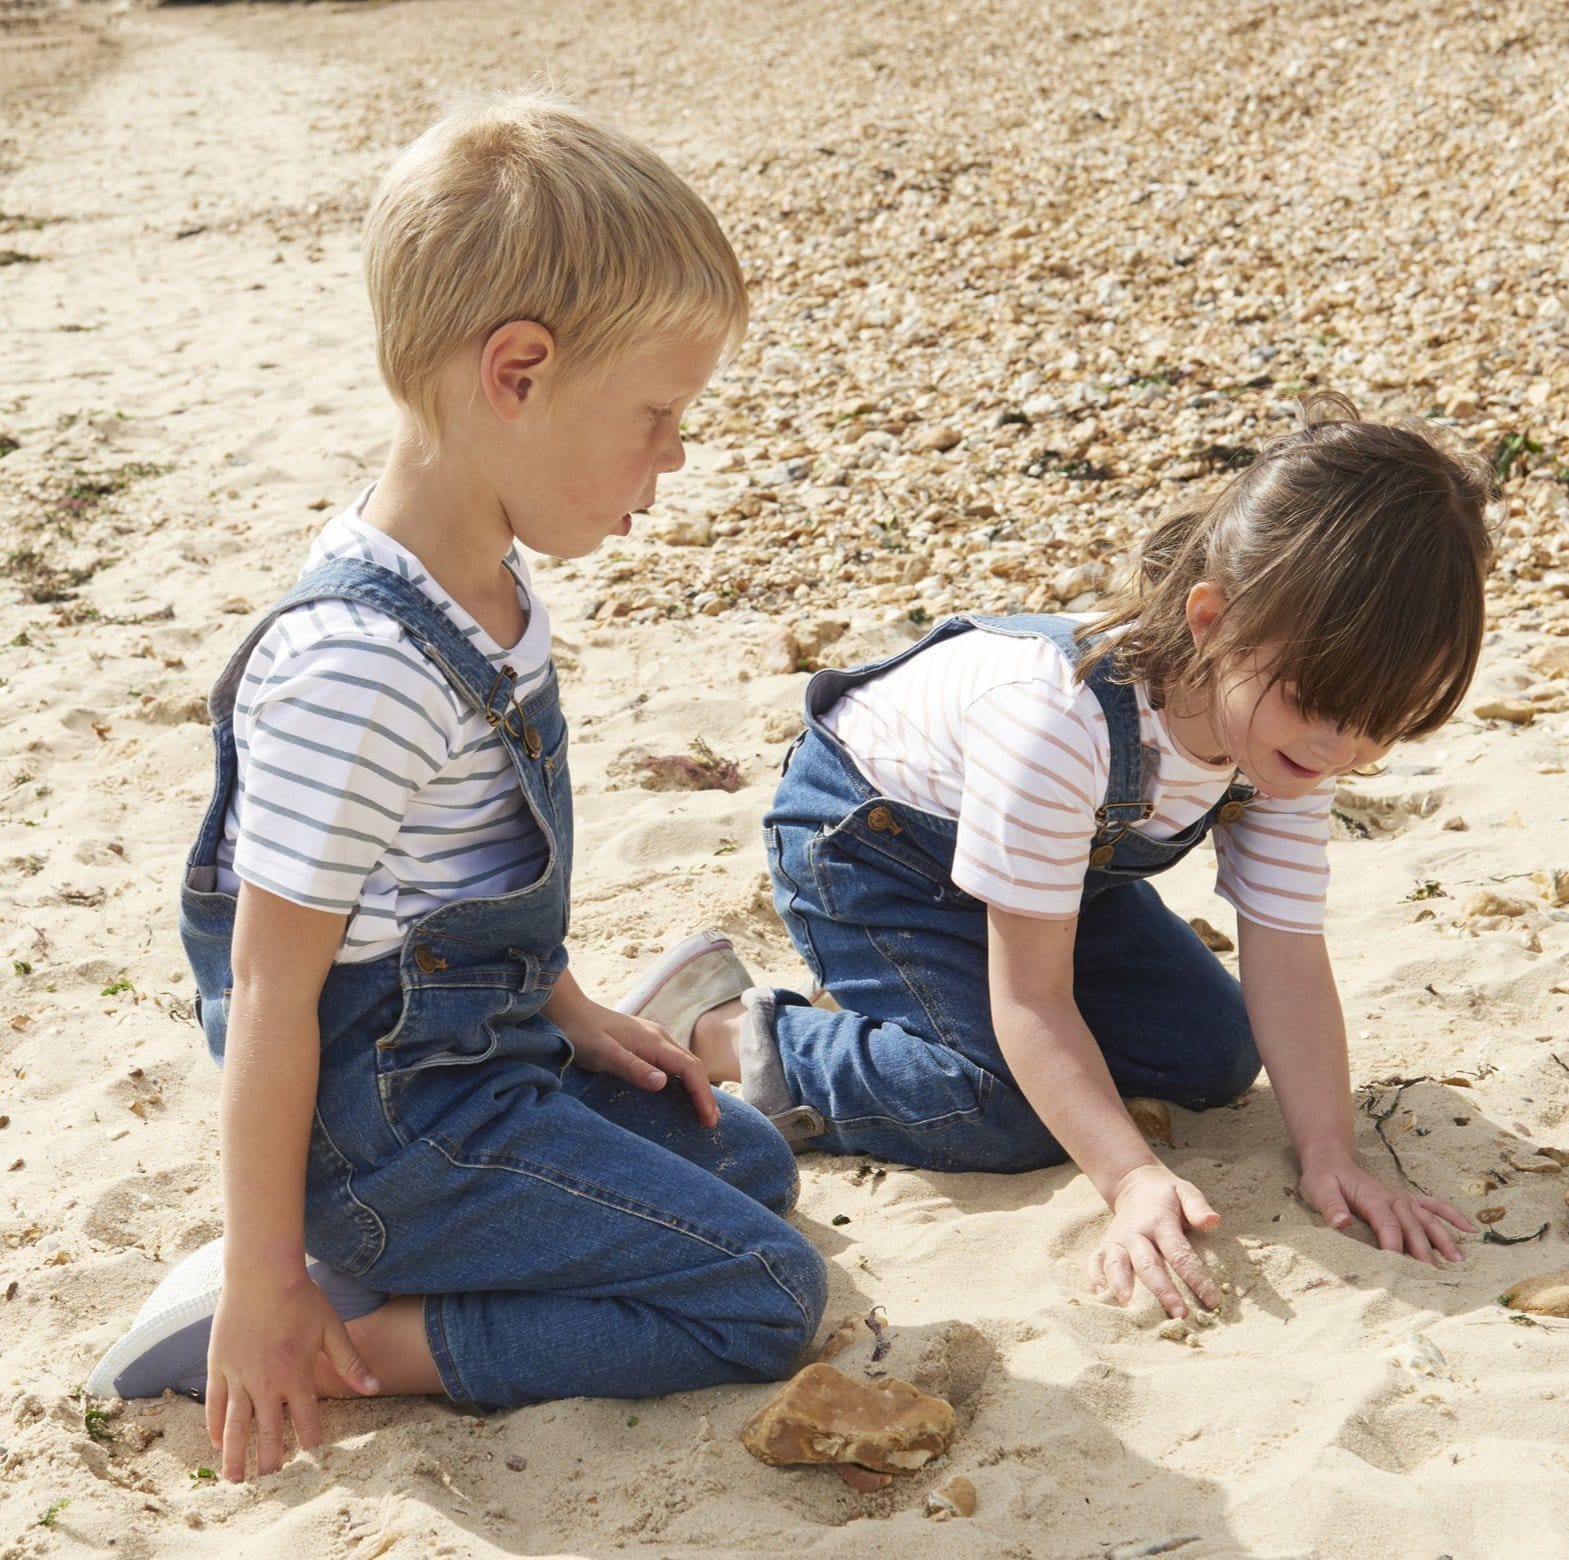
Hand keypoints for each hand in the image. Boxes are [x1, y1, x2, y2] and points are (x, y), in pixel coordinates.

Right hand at [206, 1271, 377, 1481]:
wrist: (262, 1274)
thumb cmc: (301, 1298)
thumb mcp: (332, 1328)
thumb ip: (351, 1362)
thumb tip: (375, 1388)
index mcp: (297, 1374)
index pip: (306, 1419)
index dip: (311, 1440)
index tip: (312, 1457)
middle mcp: (266, 1382)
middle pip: (268, 1431)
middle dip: (269, 1459)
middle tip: (270, 1482)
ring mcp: (239, 1376)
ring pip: (236, 1425)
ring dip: (235, 1455)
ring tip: (234, 1481)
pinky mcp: (219, 1366)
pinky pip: (215, 1404)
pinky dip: (215, 1425)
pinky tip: (215, 1444)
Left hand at [553, 998, 718, 1127]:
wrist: (569, 1011)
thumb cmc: (583, 1034)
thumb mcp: (605, 1054)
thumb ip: (633, 1067)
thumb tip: (663, 1083)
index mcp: (654, 1041)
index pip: (689, 1068)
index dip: (702, 1094)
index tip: (707, 1119)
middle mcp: (660, 1037)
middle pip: (693, 1065)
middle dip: (705, 1093)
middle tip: (711, 1123)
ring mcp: (654, 1038)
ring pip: (686, 1063)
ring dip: (697, 1086)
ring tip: (702, 1111)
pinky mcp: (646, 1042)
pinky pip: (674, 1062)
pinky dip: (685, 1079)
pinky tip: (681, 1092)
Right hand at [1089, 1163, 1222, 1318]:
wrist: (1133, 1183)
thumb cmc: (1166, 1194)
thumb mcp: (1185, 1192)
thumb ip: (1198, 1207)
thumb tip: (1213, 1222)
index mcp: (1160, 1221)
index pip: (1179, 1253)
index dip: (1197, 1278)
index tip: (1212, 1301)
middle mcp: (1136, 1232)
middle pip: (1148, 1265)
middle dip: (1163, 1291)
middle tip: (1179, 1315)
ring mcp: (1118, 1239)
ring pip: (1117, 1264)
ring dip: (1122, 1285)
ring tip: (1129, 1306)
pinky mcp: (1105, 1244)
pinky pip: (1095, 1260)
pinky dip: (1094, 1276)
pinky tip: (1098, 1294)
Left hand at [1300, 1155, 1474, 1262]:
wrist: (1331, 1160)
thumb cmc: (1324, 1179)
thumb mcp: (1318, 1190)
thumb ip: (1330, 1206)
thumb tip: (1342, 1223)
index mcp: (1373, 1198)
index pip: (1388, 1225)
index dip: (1394, 1247)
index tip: (1398, 1269)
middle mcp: (1394, 1198)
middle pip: (1413, 1227)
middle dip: (1424, 1252)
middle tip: (1434, 1277)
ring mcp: (1403, 1198)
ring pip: (1429, 1219)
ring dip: (1444, 1239)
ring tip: (1459, 1261)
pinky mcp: (1408, 1199)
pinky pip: (1435, 1206)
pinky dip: (1452, 1215)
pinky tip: (1470, 1229)